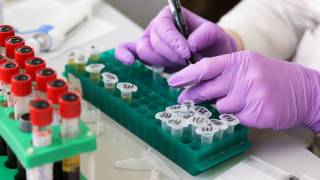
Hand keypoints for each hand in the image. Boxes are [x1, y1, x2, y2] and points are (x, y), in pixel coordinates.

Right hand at [115, 6, 236, 69]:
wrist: (210, 58)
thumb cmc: (211, 44)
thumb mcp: (216, 35)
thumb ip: (207, 34)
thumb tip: (191, 42)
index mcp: (170, 16)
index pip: (163, 27)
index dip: (173, 41)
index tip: (187, 53)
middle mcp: (157, 27)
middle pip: (153, 41)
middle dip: (170, 55)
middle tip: (187, 60)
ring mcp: (149, 41)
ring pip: (144, 52)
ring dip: (162, 61)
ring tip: (178, 63)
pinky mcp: (146, 55)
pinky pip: (127, 50)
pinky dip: (124, 55)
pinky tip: (129, 62)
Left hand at [168, 51, 319, 130]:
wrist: (304, 90)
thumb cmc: (271, 77)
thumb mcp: (248, 66)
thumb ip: (224, 74)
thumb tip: (197, 85)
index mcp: (239, 61)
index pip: (205, 67)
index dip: (186, 75)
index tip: (173, 81)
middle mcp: (244, 76)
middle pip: (207, 89)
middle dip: (193, 95)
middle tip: (184, 99)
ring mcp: (251, 95)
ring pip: (221, 106)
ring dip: (224, 106)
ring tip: (239, 100)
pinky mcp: (258, 113)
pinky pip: (235, 117)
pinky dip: (239, 115)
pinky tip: (251, 108)